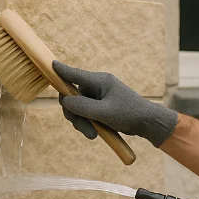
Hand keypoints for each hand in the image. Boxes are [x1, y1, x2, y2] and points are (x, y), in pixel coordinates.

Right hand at [53, 61, 178, 146]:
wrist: (147, 123)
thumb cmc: (129, 114)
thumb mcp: (104, 112)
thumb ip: (82, 106)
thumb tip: (64, 101)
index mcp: (100, 81)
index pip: (75, 74)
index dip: (61, 70)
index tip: (50, 64)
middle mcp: (98, 86)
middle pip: (73, 97)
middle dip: (74, 114)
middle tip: (82, 128)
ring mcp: (99, 97)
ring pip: (78, 108)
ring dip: (81, 122)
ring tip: (92, 135)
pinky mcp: (101, 107)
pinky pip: (86, 114)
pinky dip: (87, 124)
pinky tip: (95, 134)